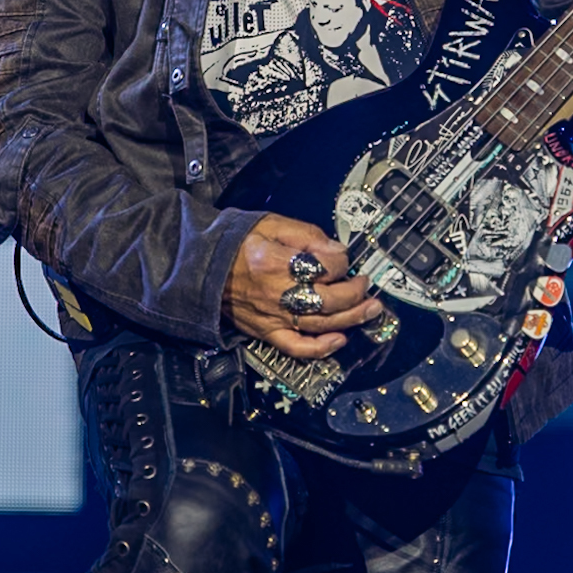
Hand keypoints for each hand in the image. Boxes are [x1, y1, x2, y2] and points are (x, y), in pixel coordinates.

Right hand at [223, 213, 383, 358]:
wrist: (202, 266)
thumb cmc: (237, 242)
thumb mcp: (272, 224)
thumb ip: (308, 235)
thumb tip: (337, 251)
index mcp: (278, 262)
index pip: (326, 267)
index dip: (342, 262)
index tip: (345, 258)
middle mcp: (277, 293)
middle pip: (329, 300)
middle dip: (356, 293)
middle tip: (366, 284)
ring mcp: (273, 316)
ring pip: (321, 325)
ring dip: (351, 319)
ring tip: (370, 310)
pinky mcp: (266, 332)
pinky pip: (296, 348)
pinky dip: (321, 349)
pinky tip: (339, 341)